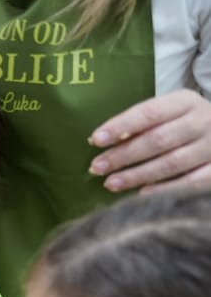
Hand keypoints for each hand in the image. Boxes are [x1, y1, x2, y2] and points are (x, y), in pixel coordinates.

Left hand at [89, 89, 210, 191]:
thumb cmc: (186, 124)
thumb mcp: (170, 113)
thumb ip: (141, 124)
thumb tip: (98, 140)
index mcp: (185, 102)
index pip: (149, 112)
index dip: (121, 126)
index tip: (96, 140)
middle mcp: (203, 121)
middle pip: (157, 140)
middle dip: (123, 155)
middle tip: (97, 167)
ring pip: (171, 163)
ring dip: (137, 175)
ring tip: (111, 183)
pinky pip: (190, 182)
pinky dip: (165, 189)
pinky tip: (142, 194)